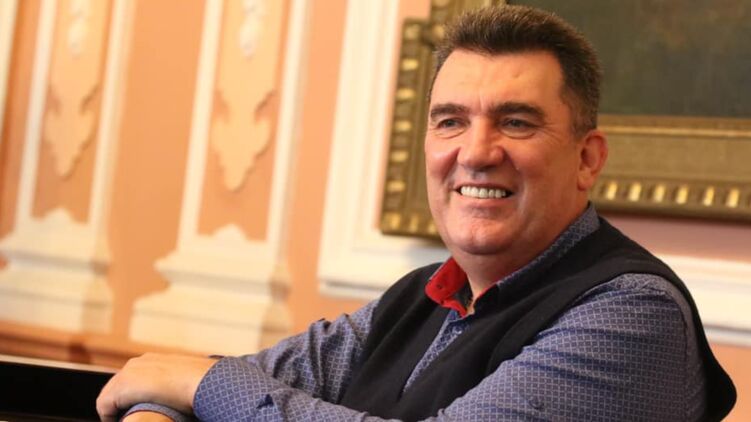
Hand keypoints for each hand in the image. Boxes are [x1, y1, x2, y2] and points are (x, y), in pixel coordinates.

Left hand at [96, 353, 216, 421]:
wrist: (198, 380)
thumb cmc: (200, 381)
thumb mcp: (188, 378)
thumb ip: (179, 381)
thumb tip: (187, 390)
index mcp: (152, 360)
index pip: (133, 379)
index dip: (132, 396)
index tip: (139, 408)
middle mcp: (136, 364)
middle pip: (116, 386)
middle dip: (119, 403)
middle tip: (128, 416)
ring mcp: (126, 375)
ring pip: (108, 397)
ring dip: (114, 410)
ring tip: (124, 421)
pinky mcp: (120, 389)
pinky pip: (104, 407)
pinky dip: (109, 417)